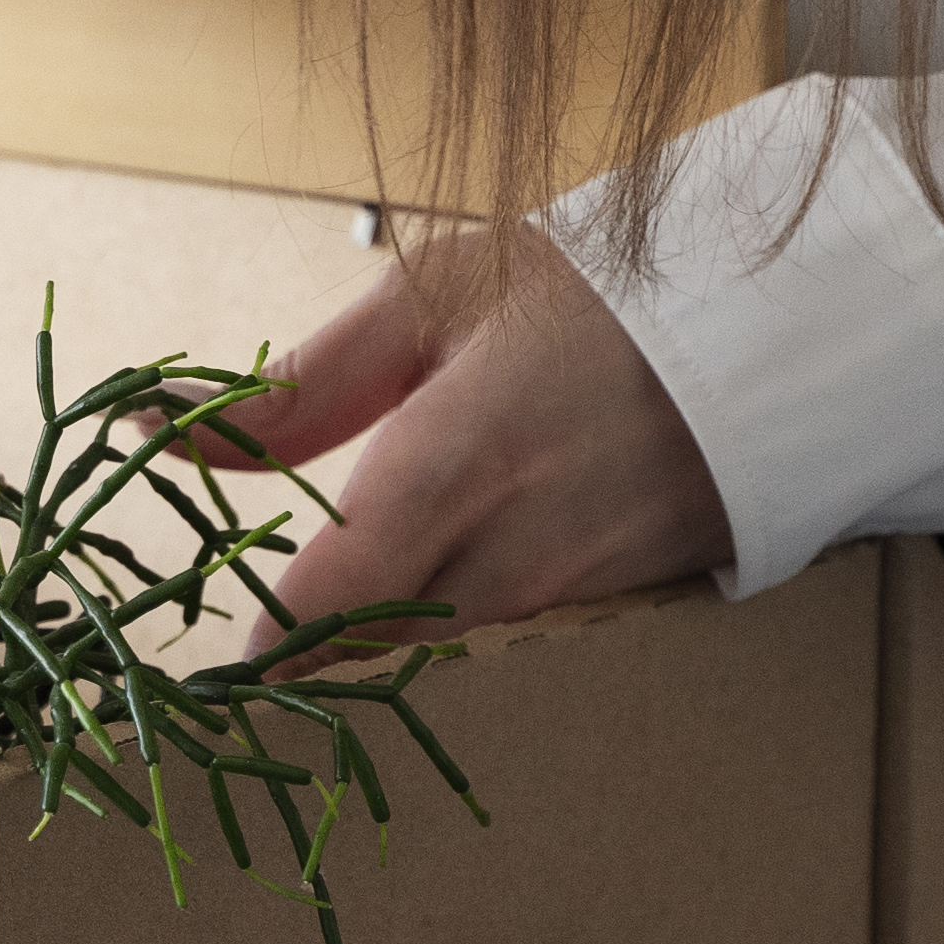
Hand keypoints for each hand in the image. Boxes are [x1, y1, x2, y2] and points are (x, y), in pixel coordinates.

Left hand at [203, 223, 735, 640]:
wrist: (781, 315)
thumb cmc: (586, 292)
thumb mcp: (432, 298)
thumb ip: (298, 390)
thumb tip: (162, 432)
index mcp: (455, 463)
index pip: (325, 605)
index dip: (267, 634)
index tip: (227, 632)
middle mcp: (516, 551)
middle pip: (376, 648)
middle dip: (319, 643)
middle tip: (274, 613)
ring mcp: (576, 592)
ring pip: (444, 651)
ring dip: (393, 632)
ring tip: (372, 579)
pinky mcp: (621, 613)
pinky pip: (514, 640)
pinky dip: (472, 622)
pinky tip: (463, 573)